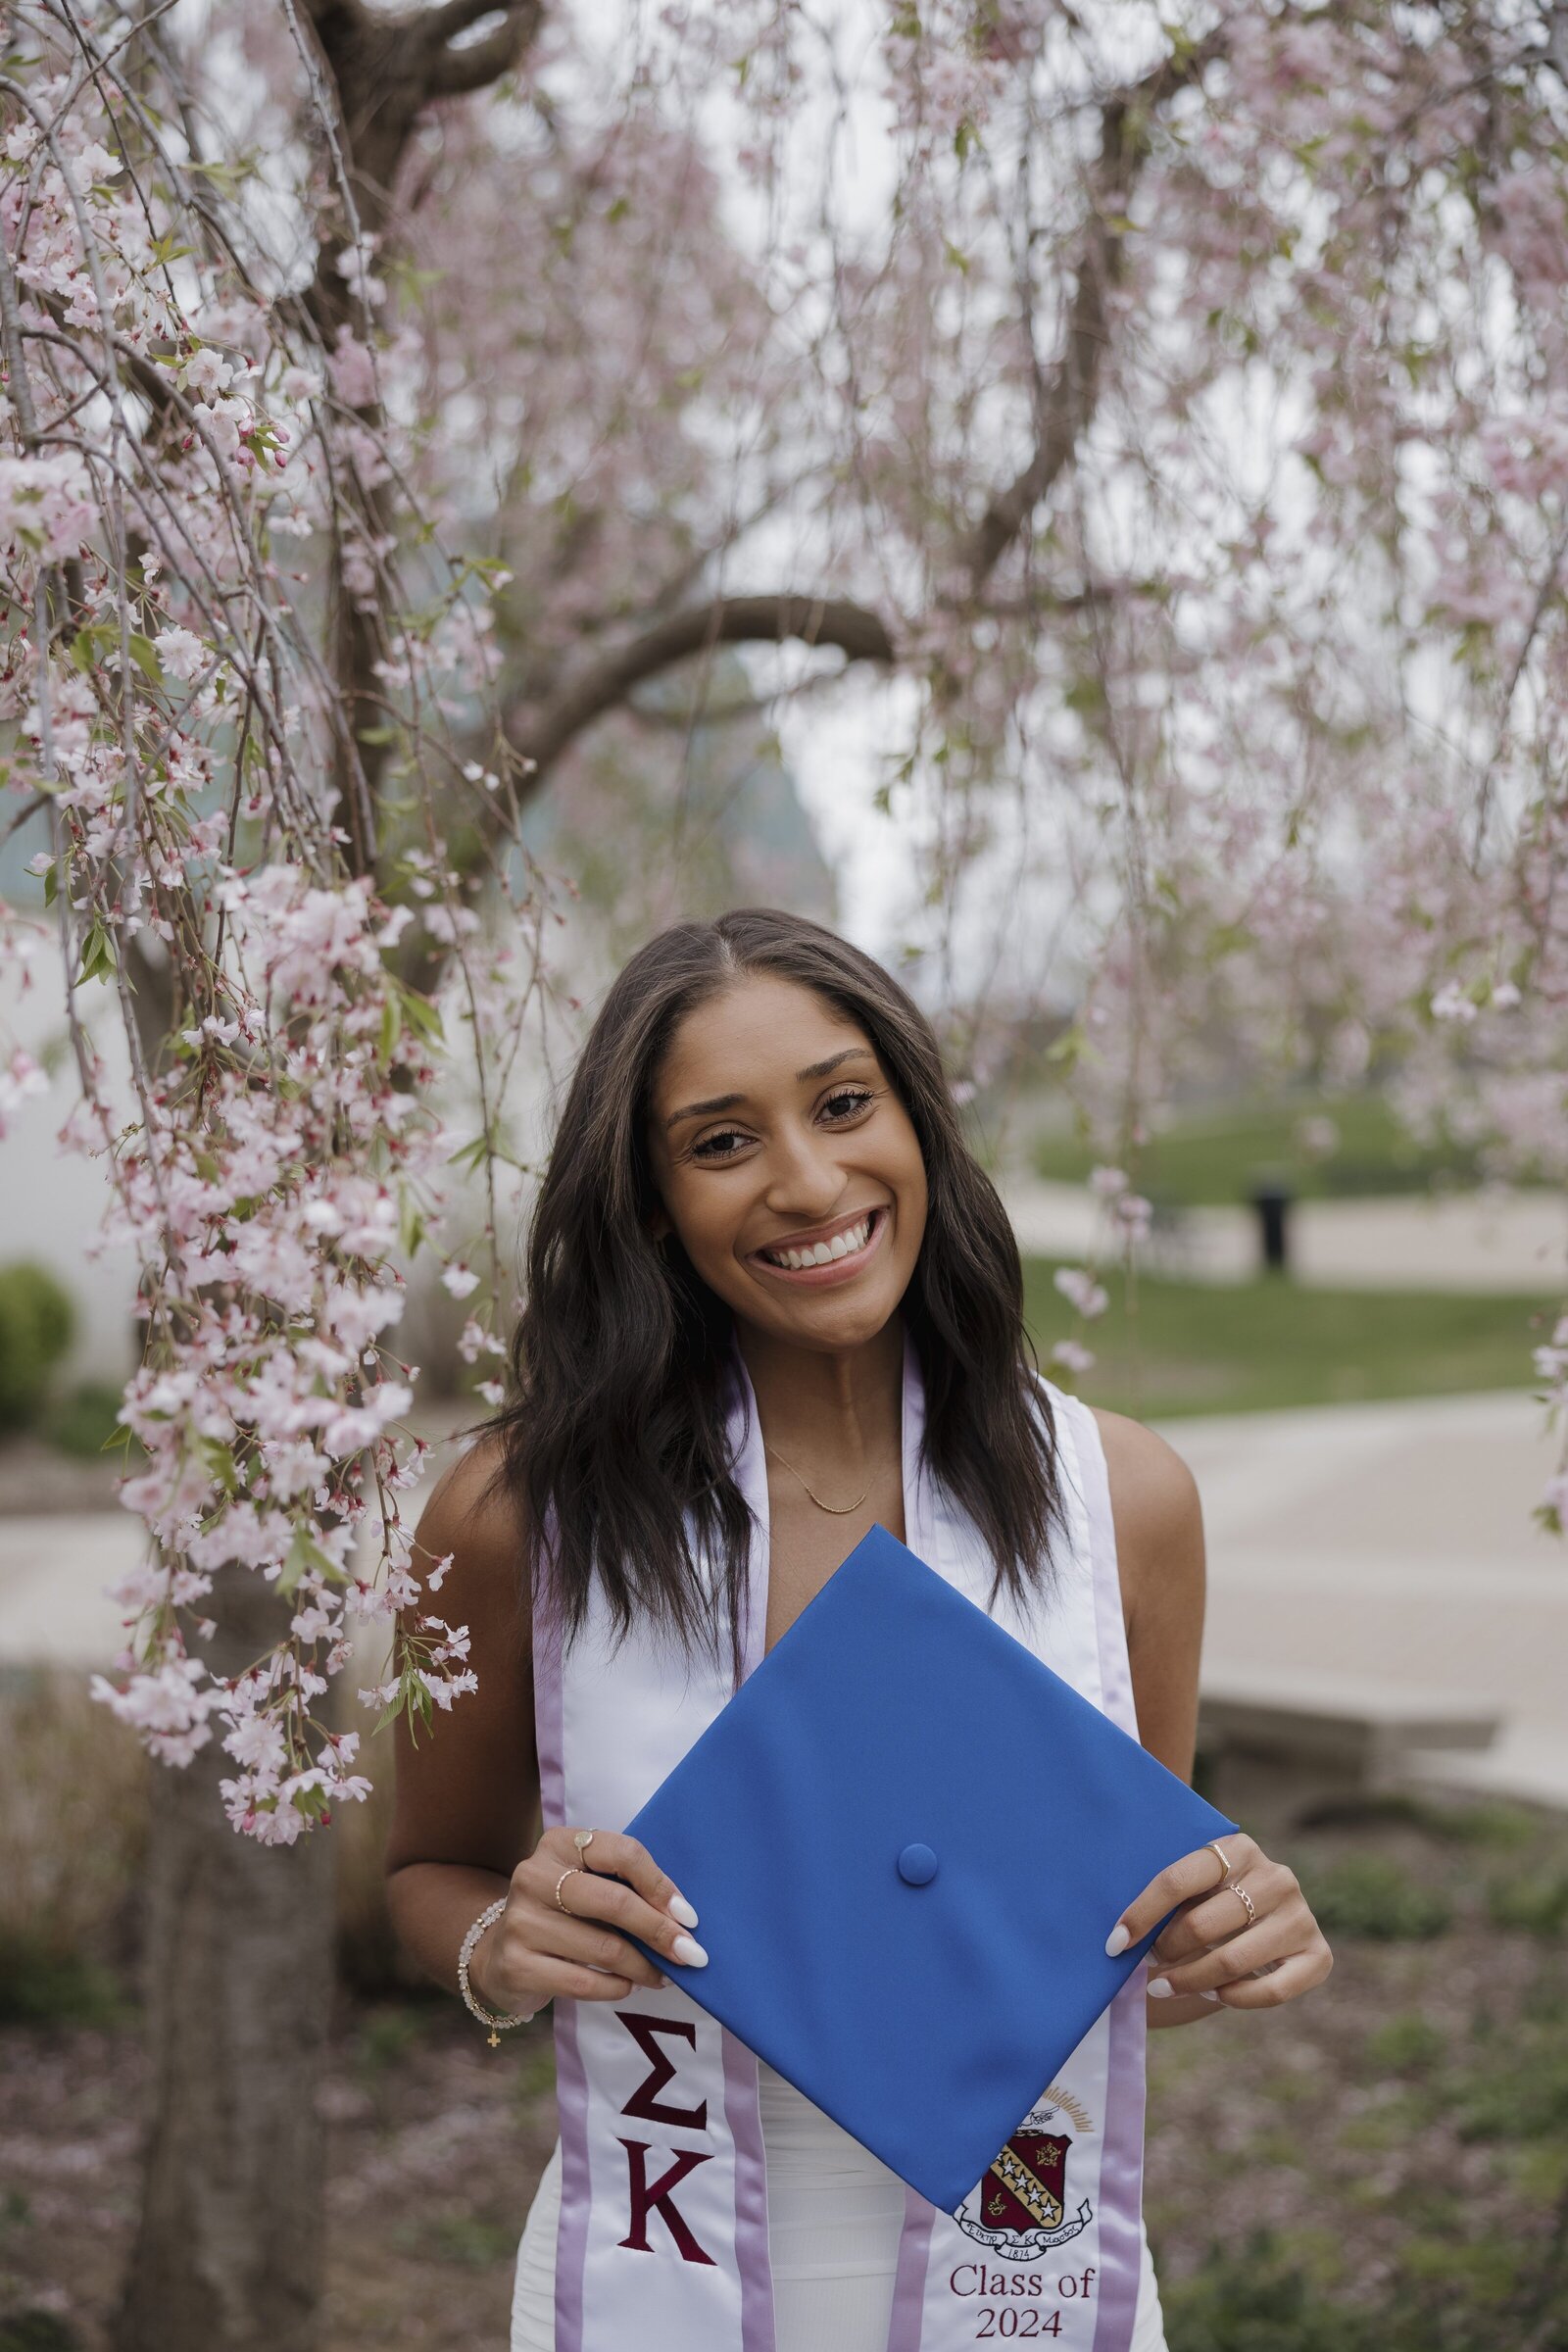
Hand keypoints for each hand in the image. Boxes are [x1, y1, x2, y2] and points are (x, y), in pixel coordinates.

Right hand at [471, 1826, 706, 2012]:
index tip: (689, 1917)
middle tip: (691, 1954)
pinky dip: (617, 1987)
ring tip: (662, 1975)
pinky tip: (628, 1986)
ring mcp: (521, 1921)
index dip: (661, 1885)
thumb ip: (625, 1887)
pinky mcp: (516, 1964)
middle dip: (660, 1931)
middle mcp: (534, 1875)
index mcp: (559, 1844)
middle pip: (615, 1902)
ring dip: (644, 1966)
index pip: (623, 1853)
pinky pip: (583, 1981)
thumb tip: (683, 1920)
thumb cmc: (562, 1913)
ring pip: (604, 1948)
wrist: (499, 1952)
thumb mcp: (586, 1884)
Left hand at [1105, 1831, 1332, 2009]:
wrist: (1261, 1918)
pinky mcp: (1318, 1955)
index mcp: (1237, 1847)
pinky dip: (1235, 1998)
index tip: (1114, 1944)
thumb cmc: (1209, 1898)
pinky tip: (1212, 1993)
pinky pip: (1273, 1990)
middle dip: (1165, 1950)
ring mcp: (1301, 1915)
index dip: (1141, 1914)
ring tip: (1165, 1985)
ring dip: (1190, 1980)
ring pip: (1233, 1960)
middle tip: (1148, 1963)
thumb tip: (1118, 1934)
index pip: (1177, 1880)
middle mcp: (1276, 1876)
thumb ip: (1165, 1893)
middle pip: (1202, 1923)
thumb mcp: (1192, 1883)